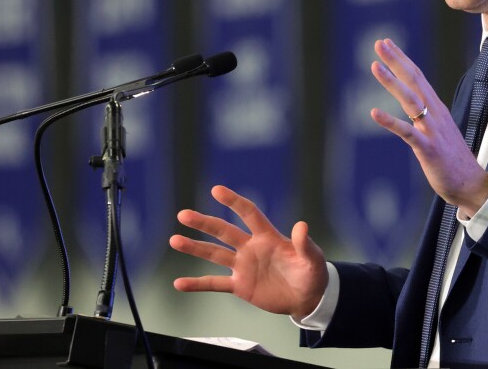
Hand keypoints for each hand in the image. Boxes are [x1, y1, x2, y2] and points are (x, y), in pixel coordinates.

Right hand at [169, 185, 328, 319]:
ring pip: (214, 254)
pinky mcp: (240, 285)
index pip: (248, 213)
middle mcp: (251, 247)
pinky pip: (214, 284)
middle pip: (223, 231)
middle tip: (183, 214)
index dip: (234, 201)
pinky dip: (197, 284)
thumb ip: (305, 243)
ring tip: (175, 240)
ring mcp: (243, 266)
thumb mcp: (312, 259)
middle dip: (204, 223)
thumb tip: (302, 225)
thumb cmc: (311, 273)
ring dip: (194, 247)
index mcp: (267, 236)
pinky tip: (179, 283)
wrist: (306, 297)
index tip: (216, 190)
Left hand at [370, 38, 487, 215]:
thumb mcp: (438, 131)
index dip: (402, 59)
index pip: (417, 77)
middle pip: (414, 80)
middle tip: (379, 43)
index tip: (387, 44)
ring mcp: (432, 130)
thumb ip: (426, 117)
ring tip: (375, 66)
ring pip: (410, 100)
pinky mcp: (428, 148)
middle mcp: (435, 114)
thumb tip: (414, 107)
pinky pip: (407, 132)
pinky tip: (374, 113)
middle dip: (396, 60)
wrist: (471, 185)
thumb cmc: (452, 160)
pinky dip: (390, 121)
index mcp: (436, 109)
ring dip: (392, 82)